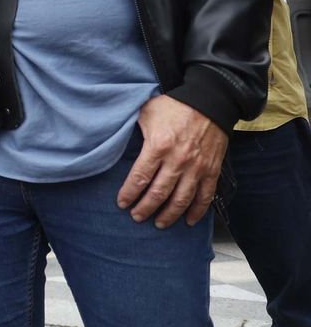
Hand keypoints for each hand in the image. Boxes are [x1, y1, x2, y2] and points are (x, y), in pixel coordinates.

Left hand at [116, 95, 228, 226]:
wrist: (209, 102)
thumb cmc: (173, 106)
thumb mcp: (146, 112)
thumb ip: (134, 131)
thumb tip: (115, 142)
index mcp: (158, 146)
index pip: (140, 177)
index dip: (129, 193)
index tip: (122, 203)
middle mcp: (178, 160)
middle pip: (159, 193)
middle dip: (145, 208)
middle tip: (136, 217)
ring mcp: (197, 167)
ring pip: (181, 199)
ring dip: (169, 215)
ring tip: (159, 224)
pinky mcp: (212, 170)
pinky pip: (205, 196)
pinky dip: (197, 211)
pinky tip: (189, 221)